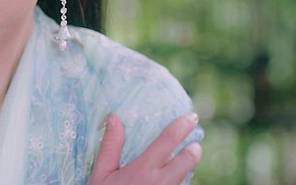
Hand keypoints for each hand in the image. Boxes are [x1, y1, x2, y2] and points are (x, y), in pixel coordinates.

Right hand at [87, 113, 201, 184]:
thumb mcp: (101, 174)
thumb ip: (110, 146)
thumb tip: (114, 117)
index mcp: (143, 169)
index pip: (168, 141)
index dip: (182, 126)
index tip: (192, 116)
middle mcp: (160, 182)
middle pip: (189, 159)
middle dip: (193, 149)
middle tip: (192, 144)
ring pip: (188, 176)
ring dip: (187, 166)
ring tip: (182, 161)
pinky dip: (179, 181)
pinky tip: (170, 180)